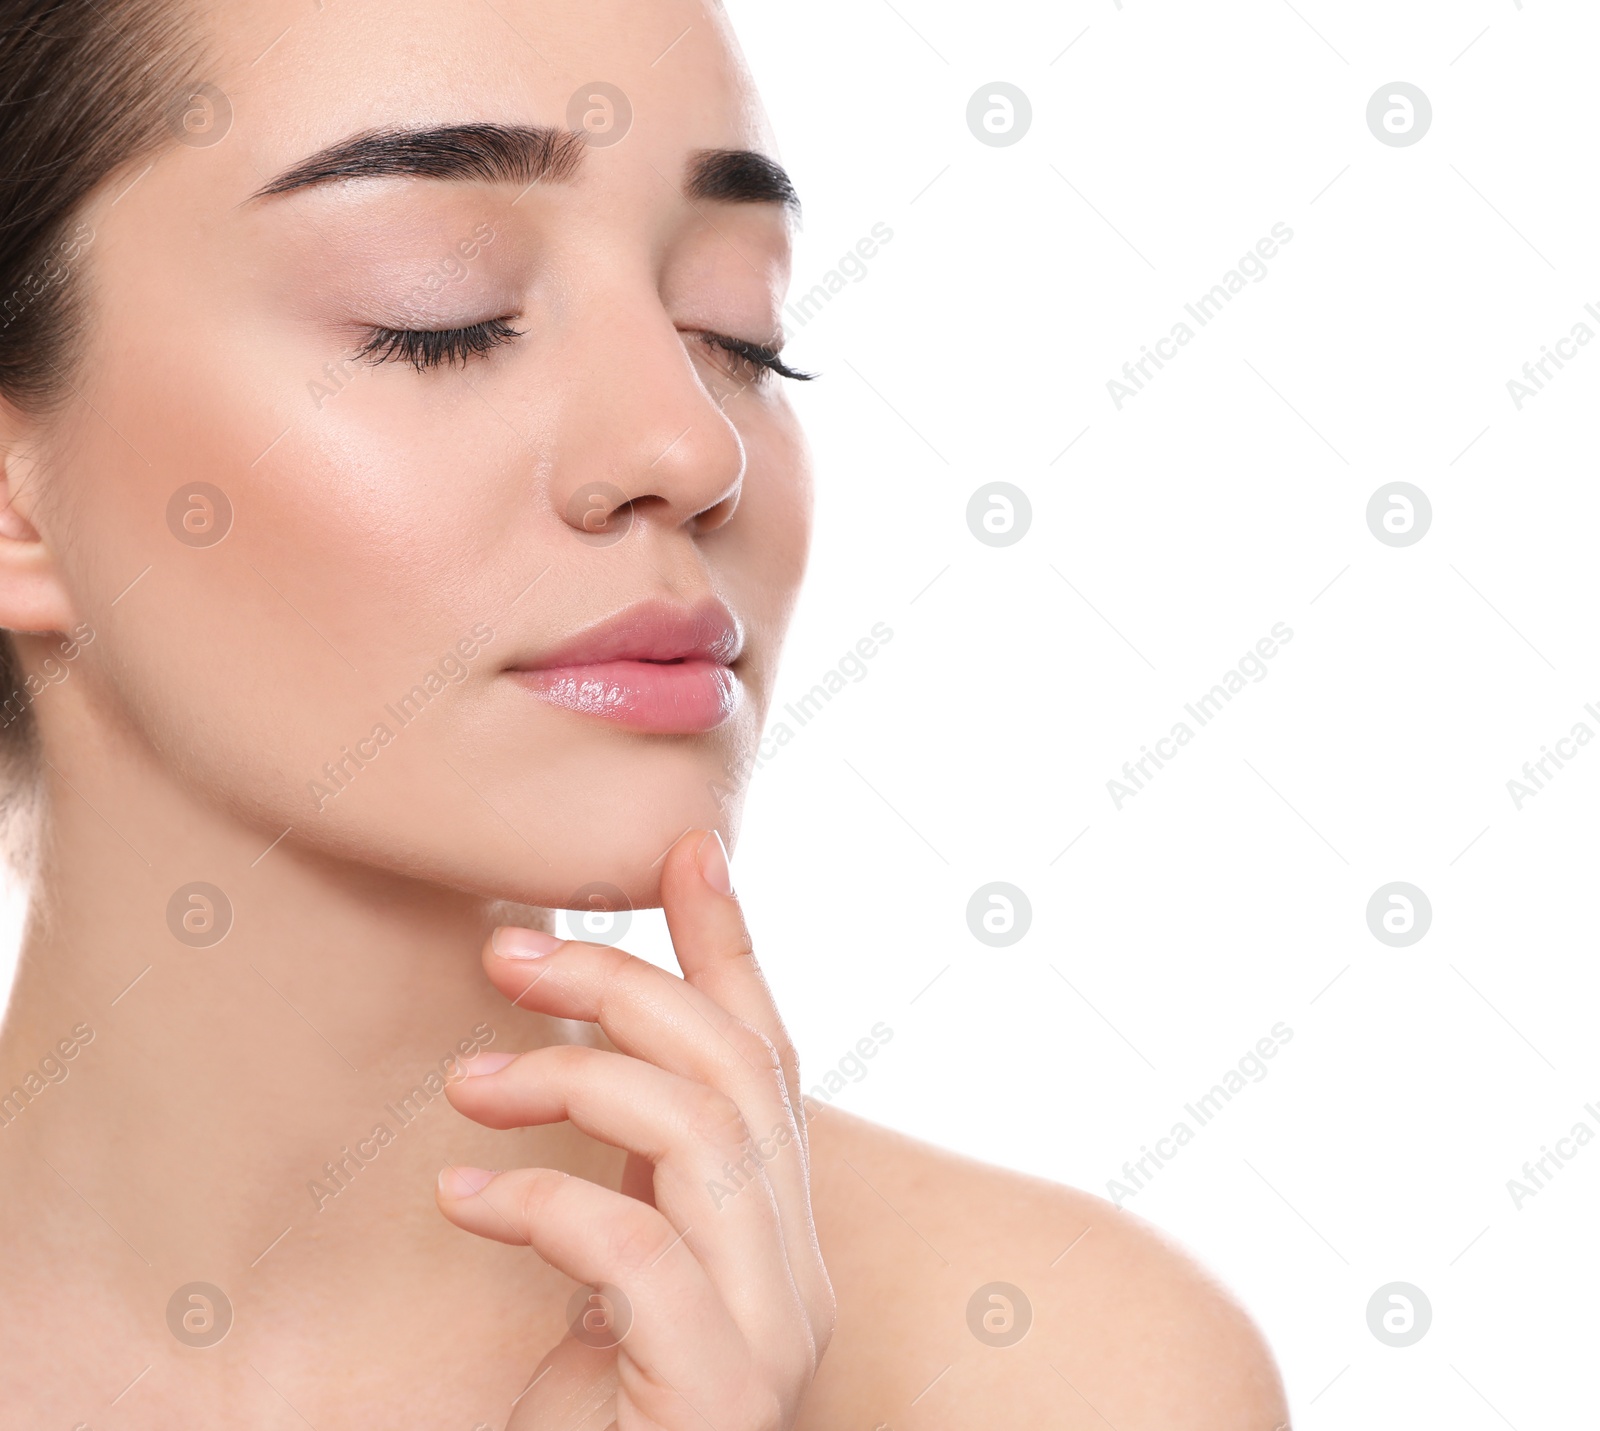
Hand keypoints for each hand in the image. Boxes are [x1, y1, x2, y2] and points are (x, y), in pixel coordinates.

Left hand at [436, 829, 834, 1429]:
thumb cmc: (592, 1413)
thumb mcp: (605, 1263)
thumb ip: (623, 1162)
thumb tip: (572, 1041)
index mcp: (773, 1223)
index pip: (771, 1050)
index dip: (730, 942)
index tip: (682, 846)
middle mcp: (797, 1264)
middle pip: (737, 1068)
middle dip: (621, 985)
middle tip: (502, 951)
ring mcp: (776, 1331)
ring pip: (709, 1135)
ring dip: (577, 1079)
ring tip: (467, 1084)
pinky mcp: (725, 1392)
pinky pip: (643, 1253)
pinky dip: (547, 1203)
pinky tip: (465, 1201)